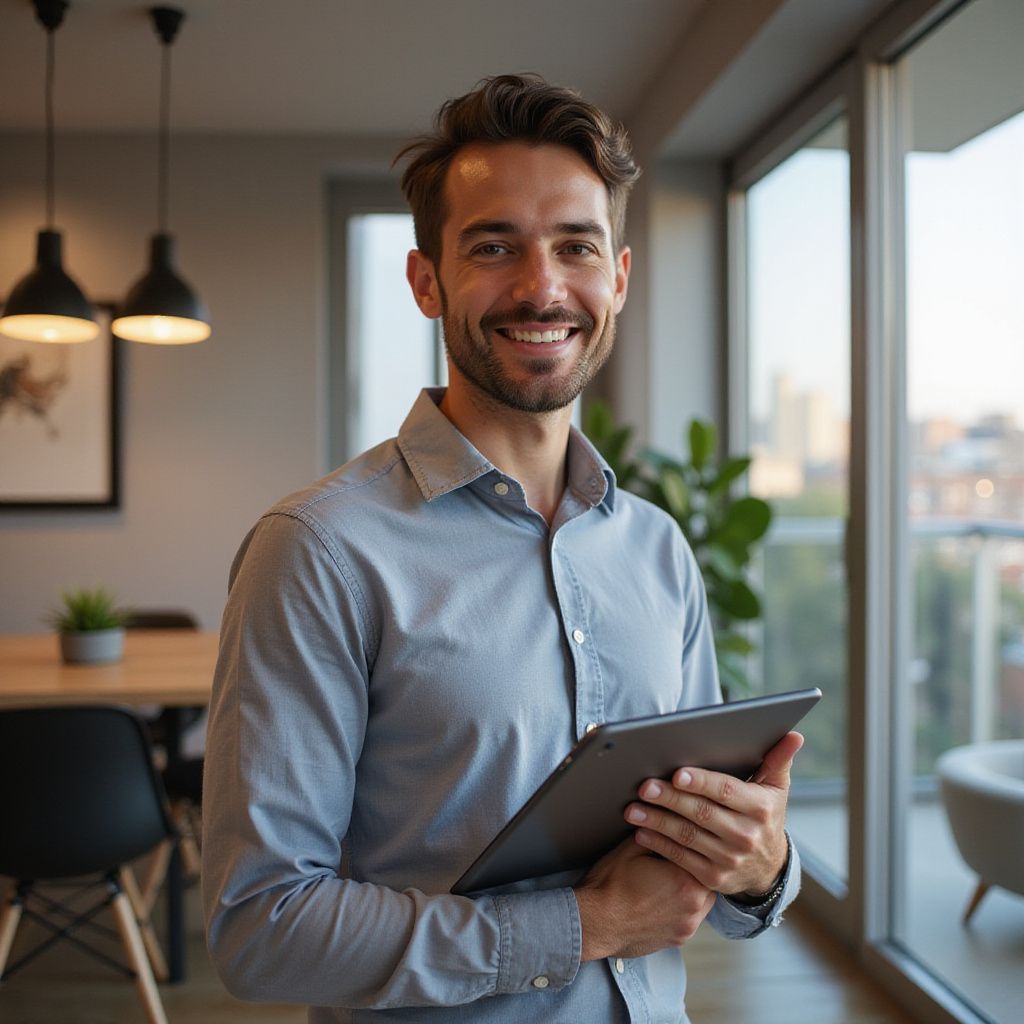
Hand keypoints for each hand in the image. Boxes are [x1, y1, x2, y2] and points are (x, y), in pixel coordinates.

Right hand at [574, 837, 715, 960]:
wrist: (595, 923)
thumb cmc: (610, 886)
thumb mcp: (631, 848)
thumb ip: (656, 832)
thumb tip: (665, 817)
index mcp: (685, 880)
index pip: (703, 854)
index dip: (695, 844)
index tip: (685, 839)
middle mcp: (693, 906)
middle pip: (709, 878)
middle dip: (696, 867)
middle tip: (678, 858)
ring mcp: (687, 926)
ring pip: (705, 900)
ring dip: (694, 888)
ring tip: (673, 878)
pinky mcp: (679, 939)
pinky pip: (692, 918)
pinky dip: (685, 907)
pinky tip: (667, 897)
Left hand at [623, 731, 803, 896]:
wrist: (768, 868)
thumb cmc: (765, 815)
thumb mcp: (776, 789)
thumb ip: (778, 760)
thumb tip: (794, 735)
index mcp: (761, 809)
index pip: (726, 792)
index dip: (701, 782)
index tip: (677, 773)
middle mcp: (746, 836)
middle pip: (701, 813)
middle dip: (670, 799)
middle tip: (644, 786)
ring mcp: (729, 860)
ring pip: (687, 837)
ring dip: (657, 822)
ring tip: (632, 809)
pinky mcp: (713, 878)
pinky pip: (680, 858)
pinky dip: (658, 844)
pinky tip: (640, 831)